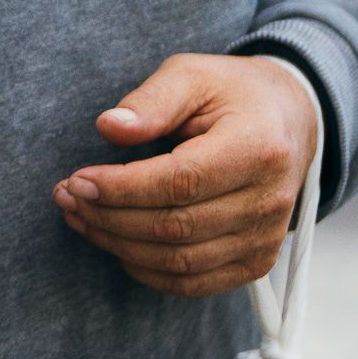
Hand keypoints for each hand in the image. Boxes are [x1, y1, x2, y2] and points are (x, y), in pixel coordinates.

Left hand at [52, 54, 317, 297]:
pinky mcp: (256, 262)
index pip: (181, 182)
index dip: (122, 188)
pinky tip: (116, 244)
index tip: (77, 180)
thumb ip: (152, 100)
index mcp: (258, 147)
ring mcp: (266, 238)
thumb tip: (108, 127)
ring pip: (179, 261)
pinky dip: (147, 271)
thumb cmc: (232, 95)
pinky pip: (193, 283)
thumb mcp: (193, 75)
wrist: (290, 122)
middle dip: (109, 217)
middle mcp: (269, 200)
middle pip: (175, 226)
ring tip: (80, 218)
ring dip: (119, 245)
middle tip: (67, 197)